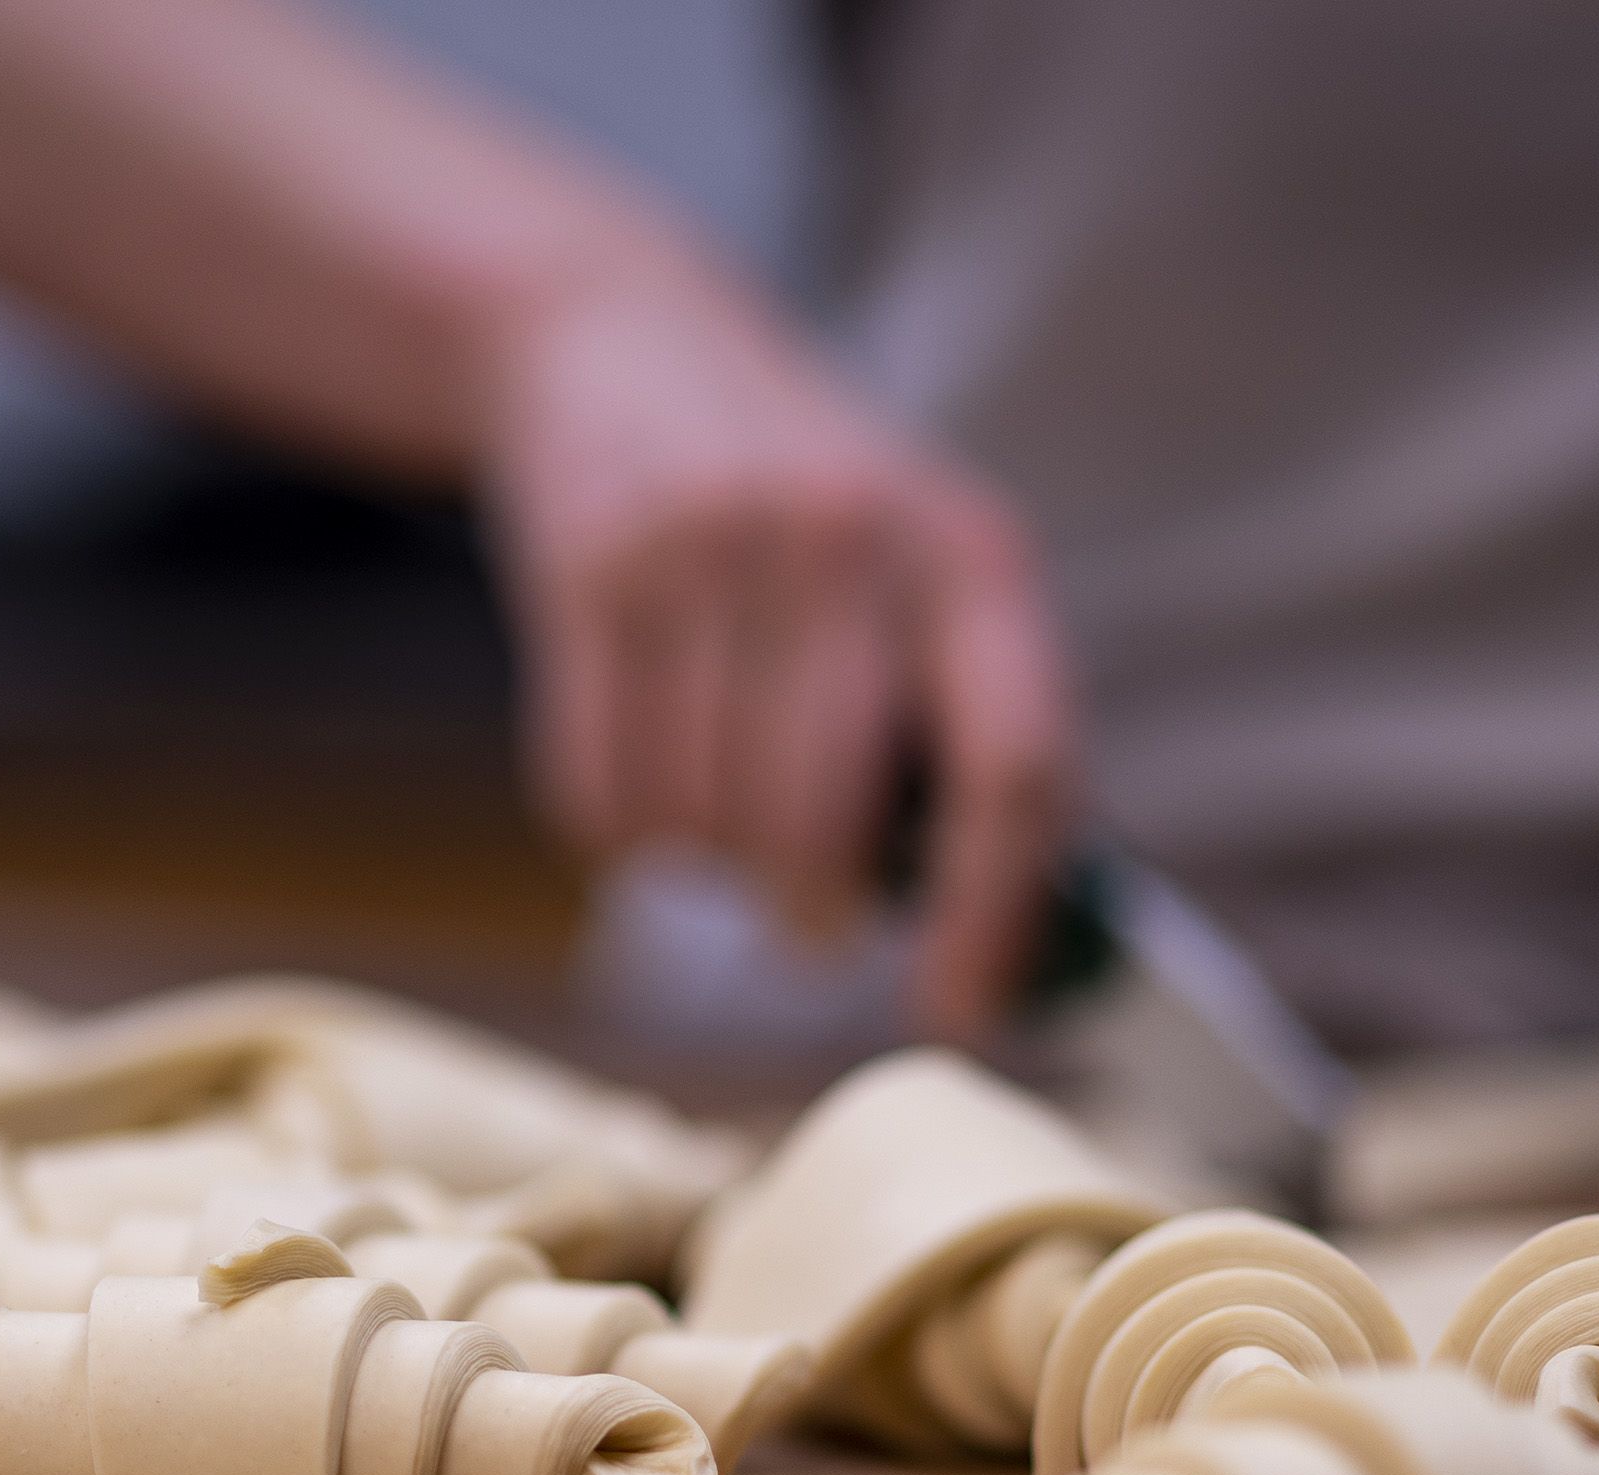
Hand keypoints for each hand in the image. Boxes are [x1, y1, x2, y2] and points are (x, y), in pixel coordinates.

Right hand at [474, 262, 1075, 1033]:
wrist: (622, 339)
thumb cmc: (803, 508)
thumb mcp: (920, 566)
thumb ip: (966, 721)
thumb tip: (1007, 934)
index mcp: (969, 554)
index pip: (1011, 770)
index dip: (991, 917)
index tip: (958, 1011)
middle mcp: (848, 541)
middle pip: (826, 823)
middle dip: (809, 911)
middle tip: (806, 926)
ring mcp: (708, 551)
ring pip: (702, 823)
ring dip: (703, 866)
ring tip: (714, 813)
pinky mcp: (587, 572)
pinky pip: (597, 794)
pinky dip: (617, 836)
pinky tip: (640, 781)